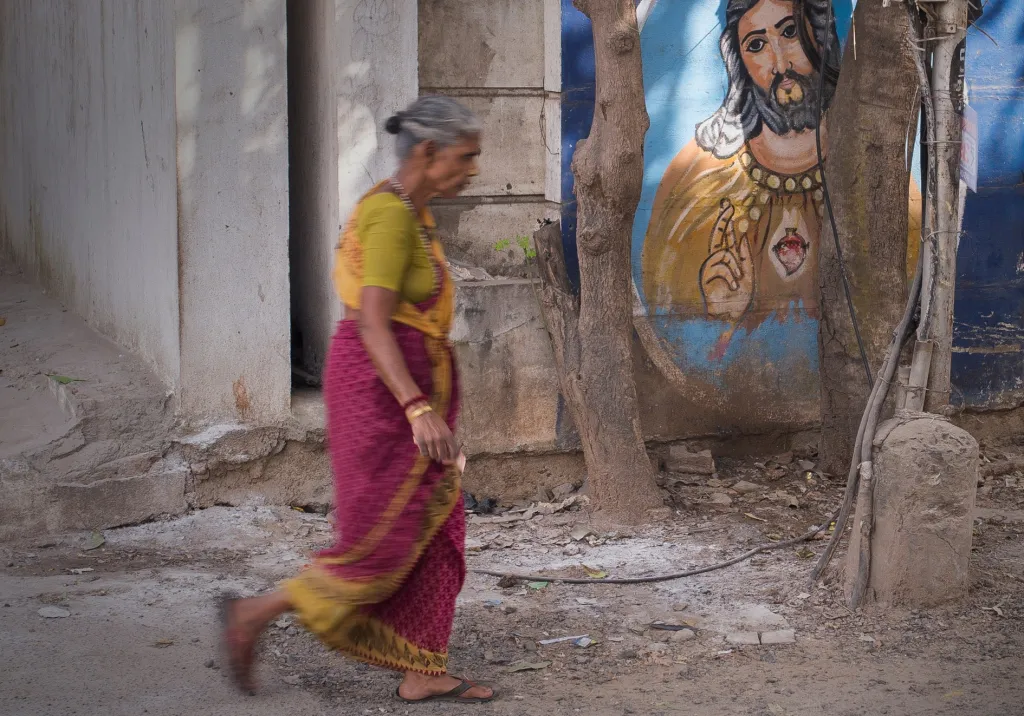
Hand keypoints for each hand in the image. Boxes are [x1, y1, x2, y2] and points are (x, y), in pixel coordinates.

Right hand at [410, 408, 459, 463]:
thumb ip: (448, 437)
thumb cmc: (434, 420)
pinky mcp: (421, 442)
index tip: (451, 458)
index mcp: (447, 435)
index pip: (453, 450)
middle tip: (440, 457)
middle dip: (441, 457)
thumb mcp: (444, 427)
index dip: (452, 456)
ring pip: (433, 455)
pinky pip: (424, 453)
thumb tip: (451, 449)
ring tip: (432, 453)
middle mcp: (440, 439)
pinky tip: (425, 450)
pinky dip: (425, 453)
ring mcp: (430, 441)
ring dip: (433, 455)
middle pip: (443, 455)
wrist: (421, 414)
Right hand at [699, 199, 753, 319]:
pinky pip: (721, 267)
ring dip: (735, 266)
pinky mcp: (705, 277)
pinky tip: (733, 288)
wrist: (730, 317)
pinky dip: (731, 277)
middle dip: (723, 220)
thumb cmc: (738, 298)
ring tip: (739, 281)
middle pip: (717, 235)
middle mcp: (715, 261)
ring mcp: (709, 268)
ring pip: (723, 254)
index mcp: (727, 259)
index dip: (726, 221)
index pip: (725, 236)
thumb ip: (743, 256)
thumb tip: (741, 236)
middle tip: (728, 205)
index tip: (729, 206)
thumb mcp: (747, 274)